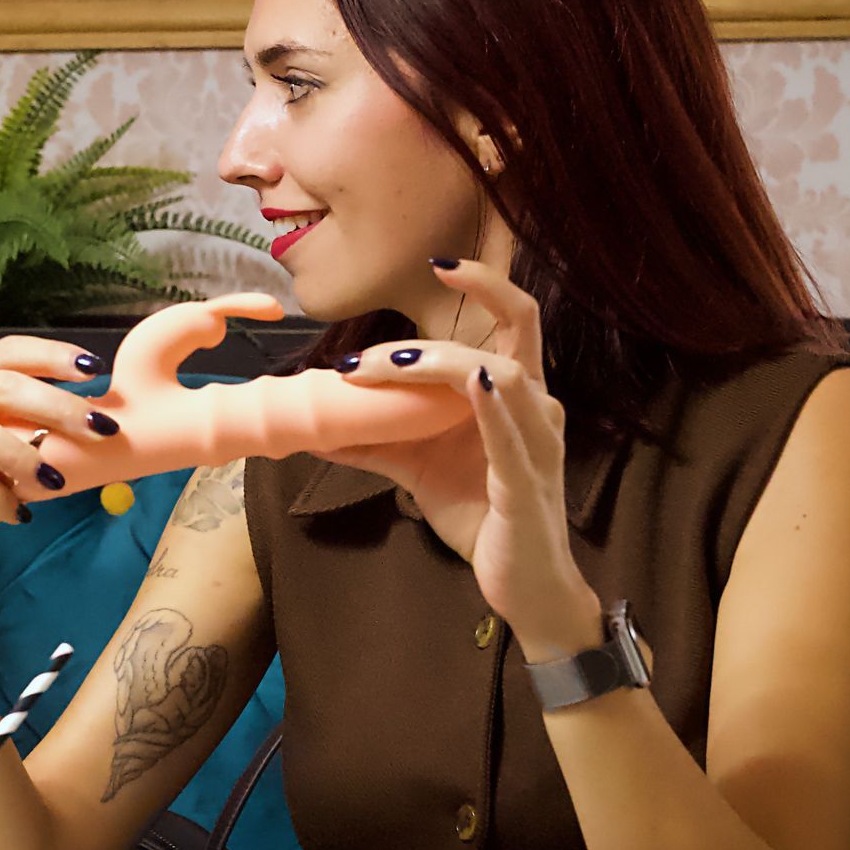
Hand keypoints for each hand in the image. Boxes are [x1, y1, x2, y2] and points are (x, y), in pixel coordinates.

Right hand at [0, 337, 114, 577]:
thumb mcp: (15, 454)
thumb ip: (41, 429)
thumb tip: (99, 416)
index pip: (5, 353)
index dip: (50, 356)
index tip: (94, 369)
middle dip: (52, 404)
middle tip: (97, 429)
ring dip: (18, 452)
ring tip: (53, 481)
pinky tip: (17, 513)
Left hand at [328, 259, 600, 658]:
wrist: (520, 586)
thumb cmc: (479, 517)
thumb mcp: (415, 468)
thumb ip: (372, 439)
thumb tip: (312, 423)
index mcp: (514, 395)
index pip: (514, 321)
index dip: (485, 284)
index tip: (439, 262)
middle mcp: (536, 407)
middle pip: (518, 328)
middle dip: (453, 317)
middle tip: (369, 351)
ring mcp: (537, 442)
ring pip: (505, 375)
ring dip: (442, 363)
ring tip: (390, 363)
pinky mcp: (527, 483)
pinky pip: (513, 436)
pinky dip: (491, 405)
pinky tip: (472, 383)